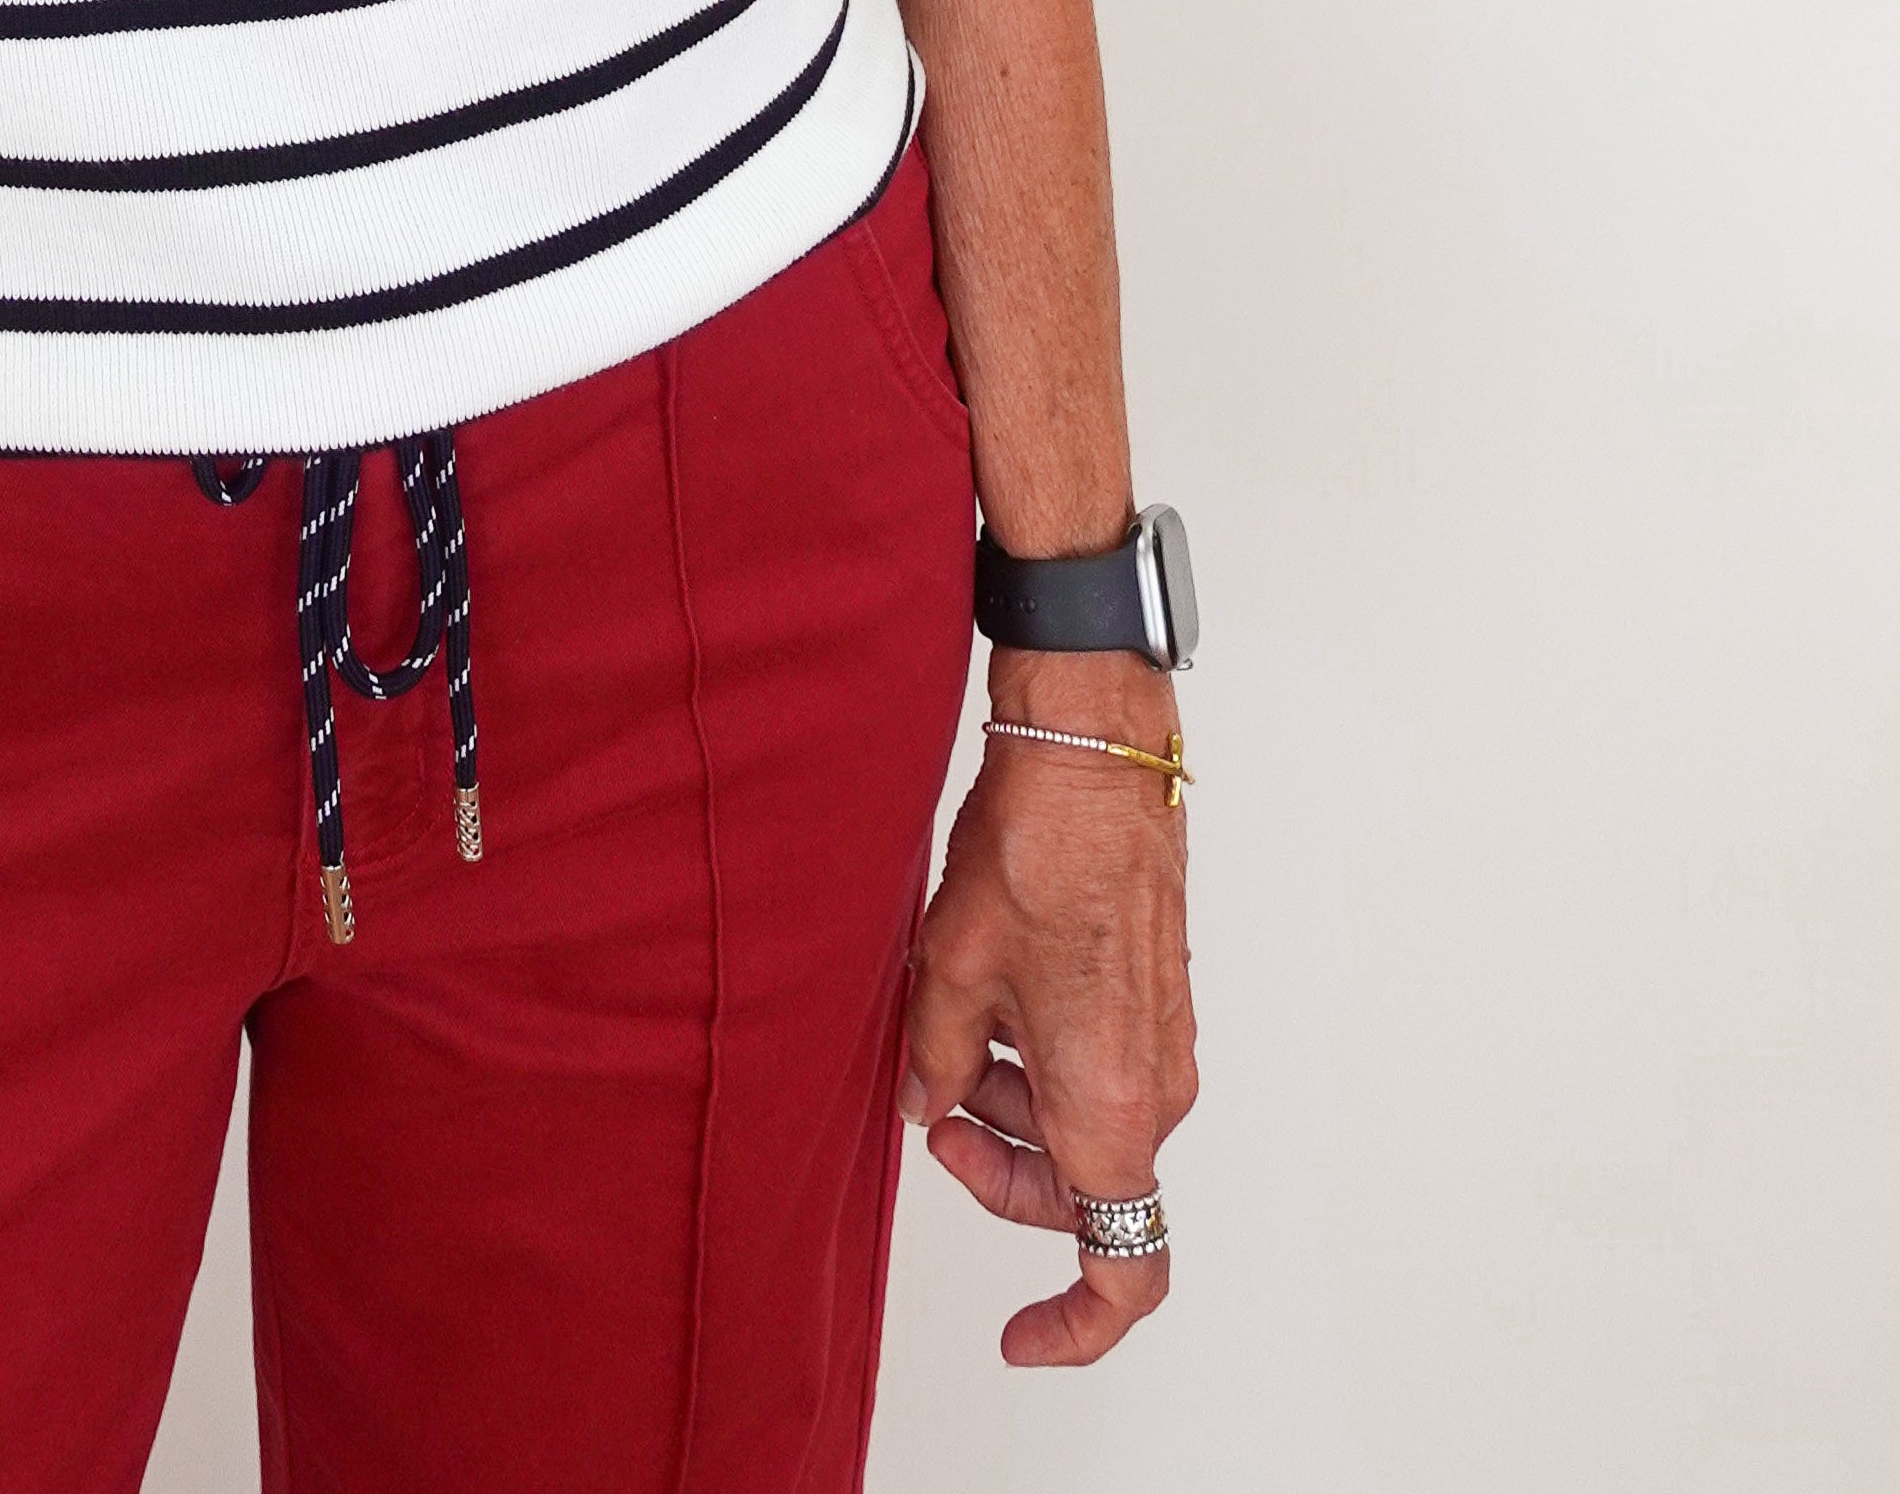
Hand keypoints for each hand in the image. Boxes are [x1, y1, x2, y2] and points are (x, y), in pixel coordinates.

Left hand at [902, 657, 1198, 1366]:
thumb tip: (926, 1110)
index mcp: (1108, 1109)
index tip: (1020, 1338)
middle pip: (1088, 1197)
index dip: (1075, 1327)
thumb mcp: (945, 972)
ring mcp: (1164, 1043)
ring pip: (1090, 1130)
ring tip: (953, 1026)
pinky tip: (990, 999)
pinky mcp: (1158, 1000)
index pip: (1124, 1271)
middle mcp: (1154, 1090)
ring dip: (1015, 1107)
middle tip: (934, 1118)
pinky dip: (1041, 1062)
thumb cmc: (1035, 852)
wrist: (1094, 753)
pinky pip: (1101, 1071)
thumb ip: (933, 1065)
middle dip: (1003, 1179)